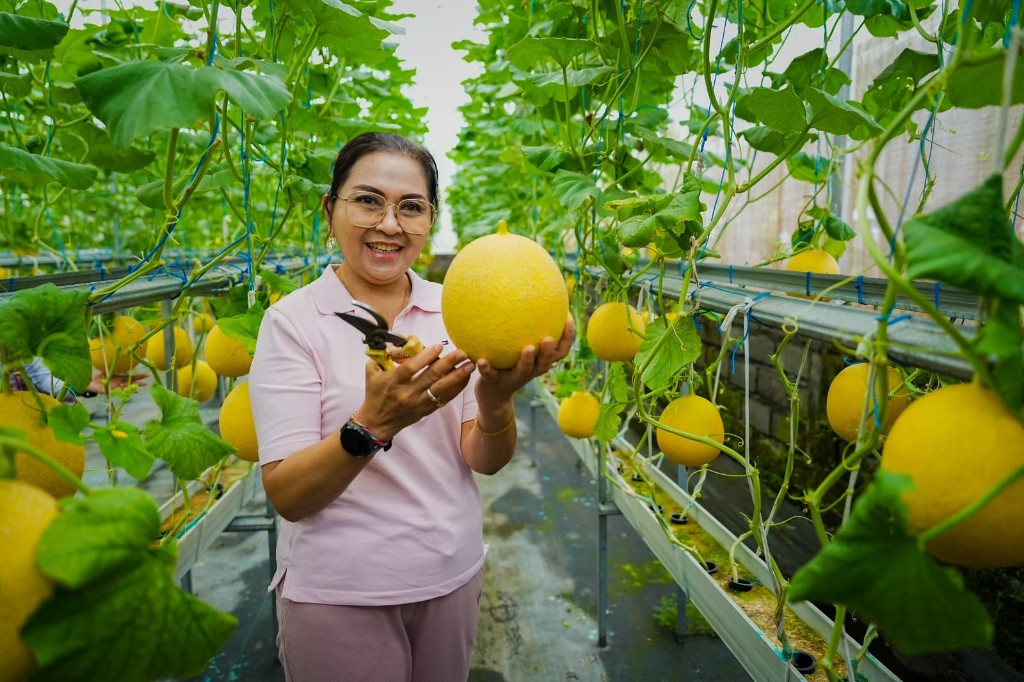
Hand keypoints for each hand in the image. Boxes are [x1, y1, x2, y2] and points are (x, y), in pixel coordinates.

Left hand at [86, 367, 148, 394]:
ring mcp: (115, 387)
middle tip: (148, 379)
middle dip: (140, 380)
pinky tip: (132, 392)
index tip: (147, 374)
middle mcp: (118, 382)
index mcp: (118, 376)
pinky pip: (119, 391)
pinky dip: (125, 392)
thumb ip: (112, 365)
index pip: (130, 376)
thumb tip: (119, 358)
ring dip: (134, 386)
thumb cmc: (95, 374)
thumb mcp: (105, 367)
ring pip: (127, 387)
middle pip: (131, 381)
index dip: (138, 375)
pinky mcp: (109, 391)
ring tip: (142, 386)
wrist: (86, 380)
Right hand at [357, 344, 474, 440]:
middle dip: (449, 363)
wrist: (377, 423)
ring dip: (458, 376)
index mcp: (394, 382)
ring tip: (471, 365)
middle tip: (463, 352)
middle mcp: (408, 393)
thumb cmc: (375, 394)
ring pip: (441, 389)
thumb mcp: (372, 372)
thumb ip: (382, 355)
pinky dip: (456, 388)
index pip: (411, 367)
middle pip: (431, 377)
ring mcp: (419, 403)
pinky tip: (466, 378)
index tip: (438, 346)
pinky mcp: (426, 410)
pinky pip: (444, 398)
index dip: (425, 357)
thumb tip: (396, 342)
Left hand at [474, 314, 573, 409]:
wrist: (492, 394)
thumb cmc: (508, 364)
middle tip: (548, 338)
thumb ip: (525, 329)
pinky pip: (490, 374)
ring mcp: (513, 377)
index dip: (567, 337)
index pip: (560, 351)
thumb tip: (529, 297)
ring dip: (526, 360)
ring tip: (527, 348)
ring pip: (523, 370)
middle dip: (548, 350)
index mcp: (539, 362)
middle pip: (544, 362)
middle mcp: (530, 371)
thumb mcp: (519, 347)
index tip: (567, 318)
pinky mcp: (494, 382)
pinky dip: (486, 368)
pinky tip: (481, 360)